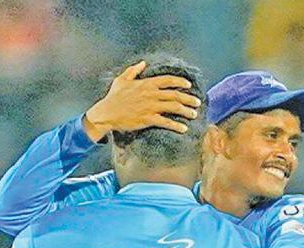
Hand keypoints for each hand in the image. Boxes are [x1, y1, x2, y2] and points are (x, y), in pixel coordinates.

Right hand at [83, 61, 201, 141]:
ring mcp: (150, 107)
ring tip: (194, 114)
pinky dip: (176, 125)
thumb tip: (142, 63)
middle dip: (188, 98)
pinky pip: (165, 122)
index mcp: (146, 84)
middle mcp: (151, 94)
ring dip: (186, 111)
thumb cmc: (113, 97)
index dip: (180, 82)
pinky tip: (184, 128)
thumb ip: (133, 70)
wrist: (106, 113)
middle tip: (197, 102)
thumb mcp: (122, 79)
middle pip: (175, 95)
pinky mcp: (148, 119)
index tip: (189, 85)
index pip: (168, 80)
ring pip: (173, 107)